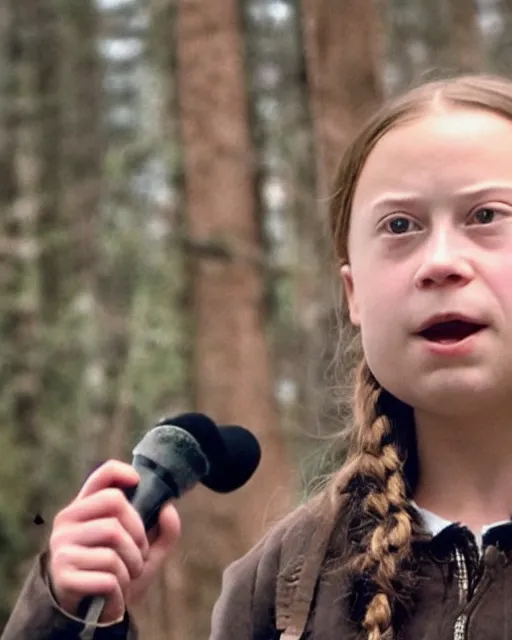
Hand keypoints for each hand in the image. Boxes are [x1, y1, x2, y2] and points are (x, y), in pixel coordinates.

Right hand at [48, 460, 180, 622]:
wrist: (92, 615)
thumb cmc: (118, 572)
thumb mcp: (146, 550)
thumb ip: (164, 530)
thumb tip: (167, 508)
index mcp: (85, 508)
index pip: (102, 475)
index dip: (123, 472)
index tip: (138, 483)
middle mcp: (68, 521)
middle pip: (115, 502)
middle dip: (138, 532)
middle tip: (140, 555)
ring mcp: (62, 546)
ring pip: (113, 537)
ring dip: (132, 563)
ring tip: (128, 576)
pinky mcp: (63, 574)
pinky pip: (107, 572)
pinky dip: (121, 587)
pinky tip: (114, 593)